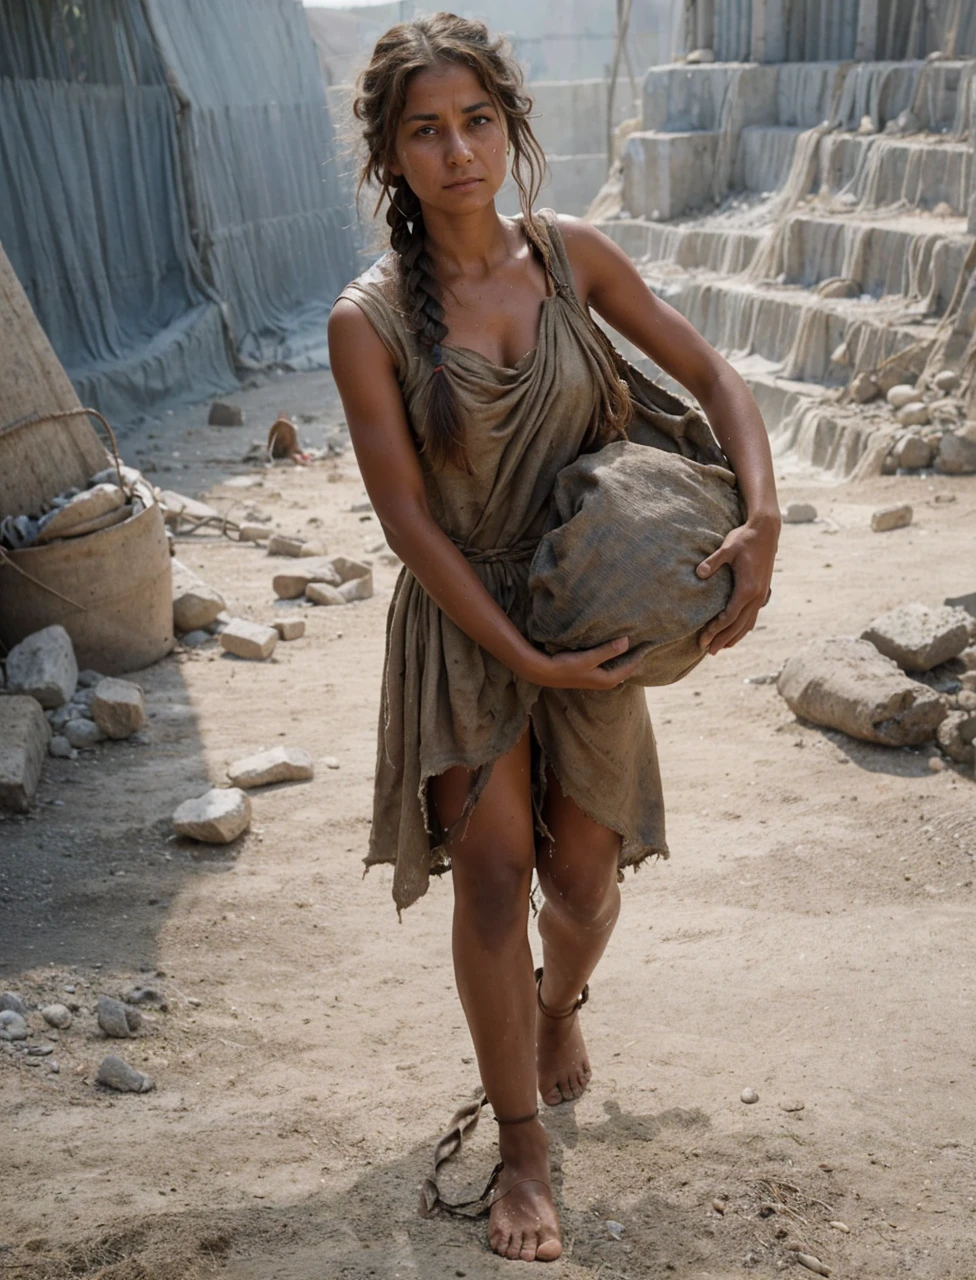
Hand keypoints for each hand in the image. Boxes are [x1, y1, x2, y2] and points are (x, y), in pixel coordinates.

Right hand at [525, 636, 643, 689]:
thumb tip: (627, 641)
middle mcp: (605, 681)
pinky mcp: (591, 672)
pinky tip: (615, 646)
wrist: (545, 673)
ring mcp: (597, 677)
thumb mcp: (588, 658)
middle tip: (646, 641)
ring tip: (634, 642)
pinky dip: (615, 656)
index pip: (631, 666)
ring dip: (624, 656)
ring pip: (618, 666)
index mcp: (608, 679)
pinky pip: (609, 663)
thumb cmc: (566, 666)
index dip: (640, 654)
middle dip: (635, 656)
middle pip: (626, 668)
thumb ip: (607, 651)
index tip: (649, 642)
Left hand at [696, 515, 778, 654]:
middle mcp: (756, 596)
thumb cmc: (745, 538)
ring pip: (747, 624)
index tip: (702, 638)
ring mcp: (761, 596)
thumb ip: (713, 561)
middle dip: (722, 640)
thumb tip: (698, 573)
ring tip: (720, 648)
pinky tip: (736, 633)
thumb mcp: (727, 547)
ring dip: (734, 637)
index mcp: (747, 589)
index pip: (729, 617)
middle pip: (738, 626)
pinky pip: (753, 617)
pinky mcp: (762, 592)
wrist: (766, 531)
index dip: (715, 630)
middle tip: (707, 651)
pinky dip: (744, 628)